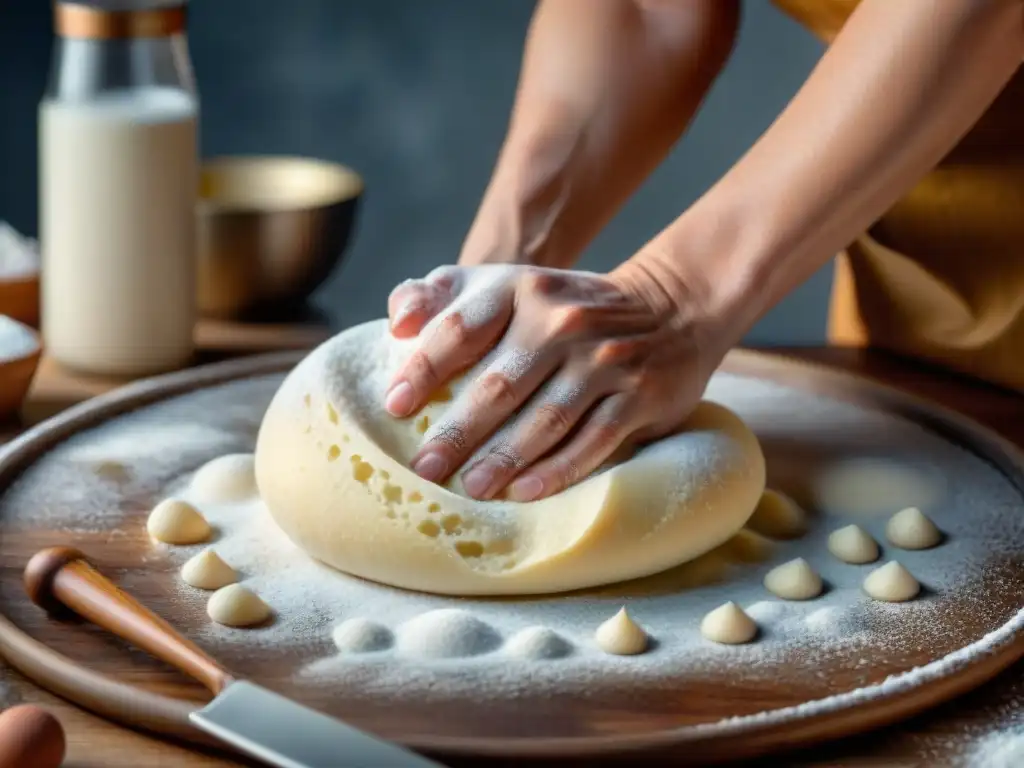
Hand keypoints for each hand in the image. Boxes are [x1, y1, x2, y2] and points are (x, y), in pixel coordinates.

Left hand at [384, 259, 728, 501]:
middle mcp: (563, 320)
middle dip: (457, 431)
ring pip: (545, 418)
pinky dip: (558, 469)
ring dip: (504, 458)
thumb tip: (396, 324)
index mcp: (521, 289)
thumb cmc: (563, 306)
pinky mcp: (639, 394)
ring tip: (470, 489)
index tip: (394, 407)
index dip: (424, 369)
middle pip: (499, 383)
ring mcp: (604, 359)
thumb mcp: (508, 283)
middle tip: (424, 468)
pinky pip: (593, 439)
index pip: (461, 328)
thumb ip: (445, 297)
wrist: (670, 307)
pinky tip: (525, 491)